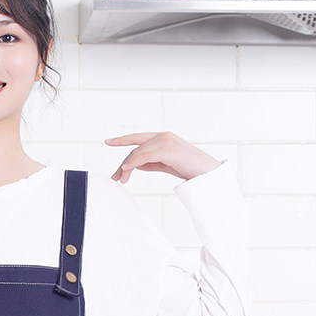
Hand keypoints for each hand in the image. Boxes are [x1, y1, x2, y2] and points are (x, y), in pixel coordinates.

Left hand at [105, 132, 221, 183]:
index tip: (108, 141)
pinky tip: (126, 169)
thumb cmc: (189, 169)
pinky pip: (144, 156)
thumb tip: (135, 164)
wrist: (207, 173)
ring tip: (121, 179)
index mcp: (163, 137)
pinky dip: (133, 163)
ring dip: (126, 167)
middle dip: (123, 163)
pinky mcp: (167, 149)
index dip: (122, 140)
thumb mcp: (165, 164)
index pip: (138, 138)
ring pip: (138, 153)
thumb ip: (151, 161)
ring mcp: (165, 141)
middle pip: (135, 148)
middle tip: (115, 177)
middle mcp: (163, 136)